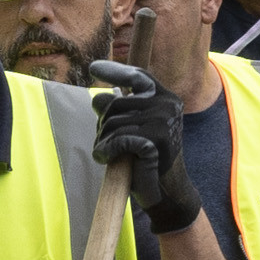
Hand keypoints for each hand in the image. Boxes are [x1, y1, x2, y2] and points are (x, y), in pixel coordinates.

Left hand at [84, 65, 199, 232]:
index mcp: (166, 99)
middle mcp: (167, 105)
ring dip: (102, 140)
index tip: (93, 68)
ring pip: (113, 122)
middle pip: (116, 102)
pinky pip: (117, 138)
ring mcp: (162, 121)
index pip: (137, 77)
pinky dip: (106, 149)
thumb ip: (120, 111)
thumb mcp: (134, 129)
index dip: (114, 71)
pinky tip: (104, 158)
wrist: (165, 191)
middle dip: (103, 123)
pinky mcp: (154, 139)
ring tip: (106, 153)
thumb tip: (98, 97)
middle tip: (103, 142)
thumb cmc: (147, 160)